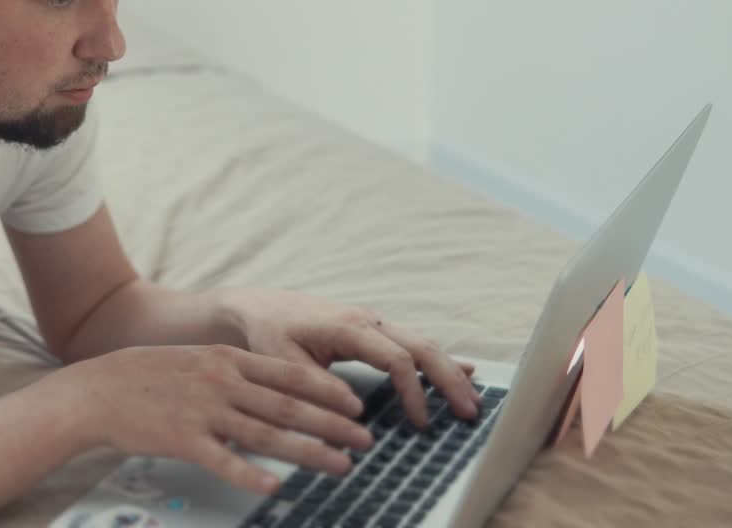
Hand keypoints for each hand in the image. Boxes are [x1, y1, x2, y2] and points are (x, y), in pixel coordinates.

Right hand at [45, 344, 375, 494]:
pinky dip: (252, 475)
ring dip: (310, 451)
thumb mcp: (196, 362)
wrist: (97, 390)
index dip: (328, 389)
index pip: (289, 374)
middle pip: (289, 405)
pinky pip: (224, 461)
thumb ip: (233, 373)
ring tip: (340, 465)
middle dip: (333, 423)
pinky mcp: (183, 440)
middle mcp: (222, 382)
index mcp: (227, 360)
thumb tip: (271, 389)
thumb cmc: (147, 377)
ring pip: (268, 434)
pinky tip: (276, 488)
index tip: (357, 402)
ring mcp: (203, 411)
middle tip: (365, 439)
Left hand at [216, 287, 481, 427]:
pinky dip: (437, 358)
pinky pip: (411, 343)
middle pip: (421, 347)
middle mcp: (367, 320)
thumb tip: (351, 412)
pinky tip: (462, 369)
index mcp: (349, 326)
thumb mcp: (284, 363)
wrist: (258, 308)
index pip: (396, 359)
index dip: (413, 392)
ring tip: (472, 400)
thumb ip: (316, 385)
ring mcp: (372, 322)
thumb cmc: (268, 334)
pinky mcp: (372, 330)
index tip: (421, 423)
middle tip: (470, 412)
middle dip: (448, 379)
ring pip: (421, 343)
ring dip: (448, 371)